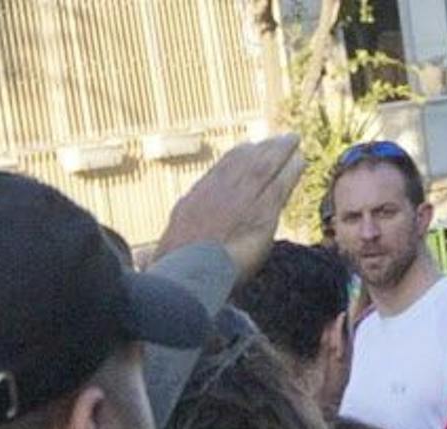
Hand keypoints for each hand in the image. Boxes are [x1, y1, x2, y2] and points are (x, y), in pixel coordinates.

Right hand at [155, 133, 305, 281]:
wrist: (188, 270)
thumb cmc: (173, 271)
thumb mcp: (164, 255)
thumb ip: (163, 250)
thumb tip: (145, 261)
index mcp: (195, 202)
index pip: (219, 173)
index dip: (236, 159)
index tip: (247, 148)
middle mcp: (218, 193)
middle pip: (243, 163)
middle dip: (261, 149)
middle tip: (277, 139)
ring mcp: (239, 200)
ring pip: (263, 167)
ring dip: (280, 152)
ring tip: (293, 140)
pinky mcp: (260, 212)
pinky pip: (279, 185)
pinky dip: (291, 170)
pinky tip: (301, 160)